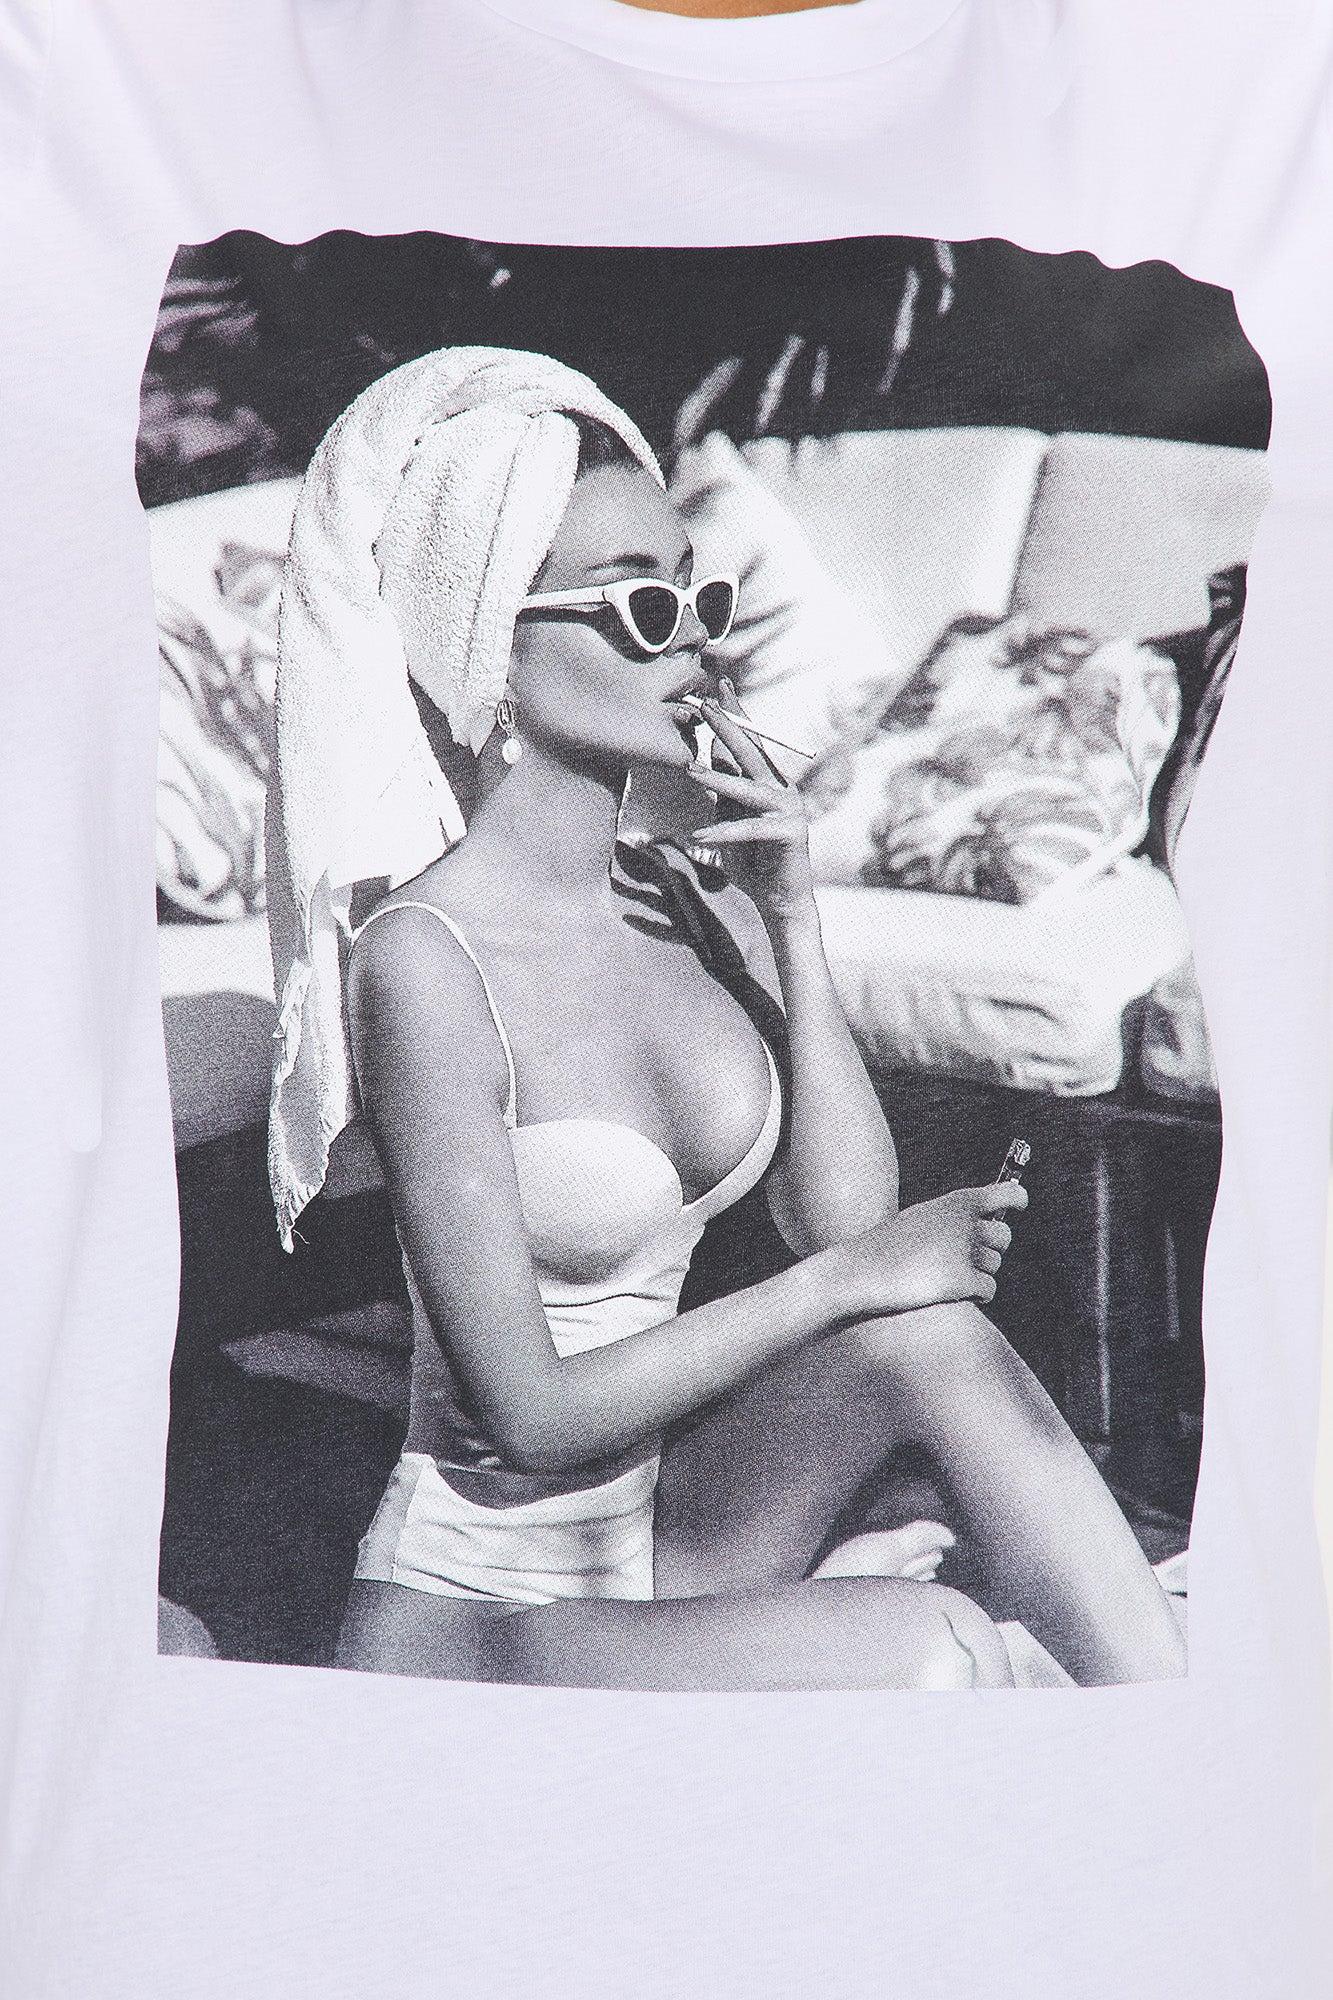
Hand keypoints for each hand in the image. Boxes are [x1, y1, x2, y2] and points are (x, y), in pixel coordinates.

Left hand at [678, 677, 815, 922]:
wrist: (778, 901)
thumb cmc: (752, 862)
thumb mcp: (729, 822)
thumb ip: (724, 793)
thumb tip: (707, 754)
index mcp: (770, 783)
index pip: (752, 743)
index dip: (736, 715)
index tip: (719, 688)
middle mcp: (783, 790)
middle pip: (752, 754)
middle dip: (728, 727)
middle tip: (704, 705)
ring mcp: (790, 810)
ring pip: (748, 789)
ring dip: (717, 779)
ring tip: (689, 770)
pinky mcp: (790, 833)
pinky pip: (749, 829)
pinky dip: (724, 834)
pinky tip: (699, 838)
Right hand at [828, 1180, 1029, 1319]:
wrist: (862, 1269)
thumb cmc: (891, 1244)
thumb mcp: (923, 1216)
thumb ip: (955, 1215)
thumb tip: (992, 1221)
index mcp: (959, 1202)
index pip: (1010, 1195)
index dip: (1017, 1201)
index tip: (1017, 1207)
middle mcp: (968, 1224)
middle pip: (1004, 1238)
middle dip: (991, 1249)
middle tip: (967, 1256)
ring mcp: (966, 1253)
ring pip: (995, 1266)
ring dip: (979, 1273)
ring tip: (947, 1274)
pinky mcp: (961, 1282)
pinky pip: (988, 1290)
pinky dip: (978, 1295)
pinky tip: (957, 1293)